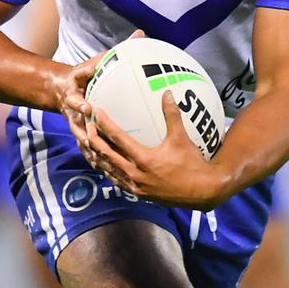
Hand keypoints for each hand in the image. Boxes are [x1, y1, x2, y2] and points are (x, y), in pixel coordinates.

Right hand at [51, 31, 144, 152]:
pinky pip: (89, 151)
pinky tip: (111, 172)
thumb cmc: (83, 75)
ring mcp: (75, 126)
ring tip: (104, 163)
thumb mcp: (95, 62)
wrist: (59, 89)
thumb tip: (139, 34)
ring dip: (91, 152)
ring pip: (83, 142)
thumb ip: (115, 51)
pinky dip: (97, 160)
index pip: (75, 99)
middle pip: (76, 126)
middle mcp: (73, 113)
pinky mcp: (81, 136)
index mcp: (74, 95)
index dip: (79, 104)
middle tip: (95, 140)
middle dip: (84, 134)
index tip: (87, 107)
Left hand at [82, 91, 221, 209]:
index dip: (105, 124)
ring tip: (90, 144)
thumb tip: (167, 93)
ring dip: (97, 156)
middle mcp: (135, 174)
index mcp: (143, 159)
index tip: (97, 113)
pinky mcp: (139, 194)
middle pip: (105, 155)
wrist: (202, 192)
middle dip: (93, 139)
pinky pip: (117, 181)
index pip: (117, 138)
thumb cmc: (193, 164)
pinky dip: (108, 171)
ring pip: (108, 170)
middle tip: (86, 125)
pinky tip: (105, 164)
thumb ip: (172, 115)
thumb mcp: (182, 138)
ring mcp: (135, 186)